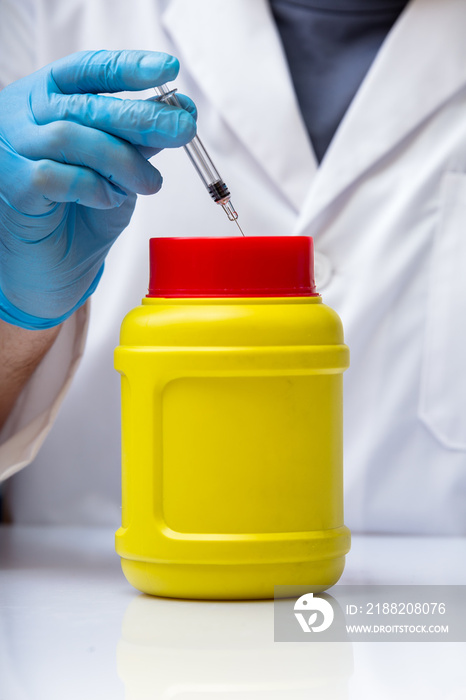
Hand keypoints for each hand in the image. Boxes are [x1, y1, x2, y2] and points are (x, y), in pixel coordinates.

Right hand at [0, 50, 196, 328]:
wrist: (49, 271)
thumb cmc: (78, 216)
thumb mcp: (116, 172)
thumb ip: (137, 143)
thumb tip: (179, 114)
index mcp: (49, 100)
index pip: (87, 70)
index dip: (128, 68)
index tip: (169, 70)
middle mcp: (24, 116)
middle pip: (85, 103)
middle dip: (141, 116)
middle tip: (182, 130)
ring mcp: (13, 149)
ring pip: (71, 136)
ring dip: (122, 160)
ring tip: (150, 184)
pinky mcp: (13, 185)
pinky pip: (56, 175)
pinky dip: (92, 186)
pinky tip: (109, 200)